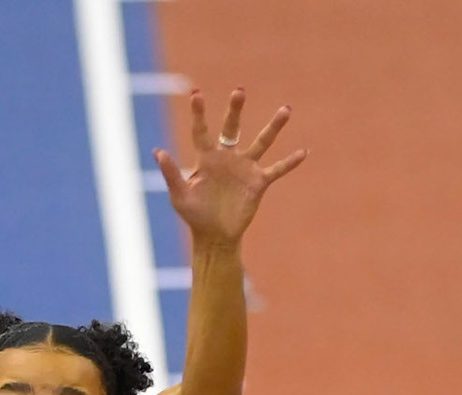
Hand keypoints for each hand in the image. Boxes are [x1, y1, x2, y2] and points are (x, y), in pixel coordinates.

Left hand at [152, 89, 304, 249]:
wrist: (214, 237)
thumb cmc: (194, 216)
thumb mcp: (179, 196)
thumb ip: (171, 173)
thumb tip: (157, 152)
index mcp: (206, 159)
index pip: (201, 131)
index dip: (198, 113)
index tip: (196, 94)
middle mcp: (227, 158)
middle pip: (232, 128)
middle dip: (235, 110)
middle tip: (239, 91)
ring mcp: (244, 169)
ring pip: (262, 142)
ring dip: (274, 127)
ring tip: (286, 109)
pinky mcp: (258, 183)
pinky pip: (277, 170)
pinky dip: (289, 163)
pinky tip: (303, 152)